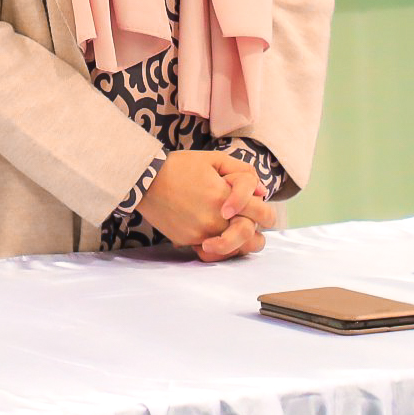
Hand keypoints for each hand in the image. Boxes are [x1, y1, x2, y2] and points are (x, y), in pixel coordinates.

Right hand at [135, 150, 280, 259]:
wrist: (146, 180)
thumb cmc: (181, 166)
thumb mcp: (215, 160)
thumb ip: (244, 174)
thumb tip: (262, 193)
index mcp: (226, 197)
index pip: (262, 214)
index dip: (266, 212)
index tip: (258, 207)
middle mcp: (216, 220)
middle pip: (252, 239)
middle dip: (256, 233)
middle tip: (251, 225)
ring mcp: (202, 234)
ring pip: (234, 251)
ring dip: (240, 244)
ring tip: (237, 235)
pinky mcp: (189, 241)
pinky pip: (212, 254)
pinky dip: (218, 249)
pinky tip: (217, 239)